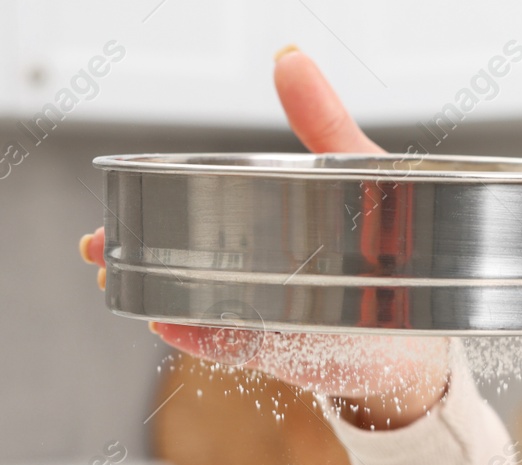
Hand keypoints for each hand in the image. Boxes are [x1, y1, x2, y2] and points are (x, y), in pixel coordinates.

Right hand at [77, 47, 447, 427]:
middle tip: (97, 246)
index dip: (143, 211)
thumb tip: (288, 57)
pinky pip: (237, 345)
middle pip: (177, 264)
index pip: (190, 214)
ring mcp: (265, 312)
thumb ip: (320, 121)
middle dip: (130, 257)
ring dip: (153, 296)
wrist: (425, 326)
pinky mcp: (287, 351)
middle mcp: (255, 272)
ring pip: (196, 306)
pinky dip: (203, 337)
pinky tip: (168, 325)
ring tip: (120, 285)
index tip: (106, 209)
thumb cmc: (395, 242)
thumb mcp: (356, 169)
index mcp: (262, 225)